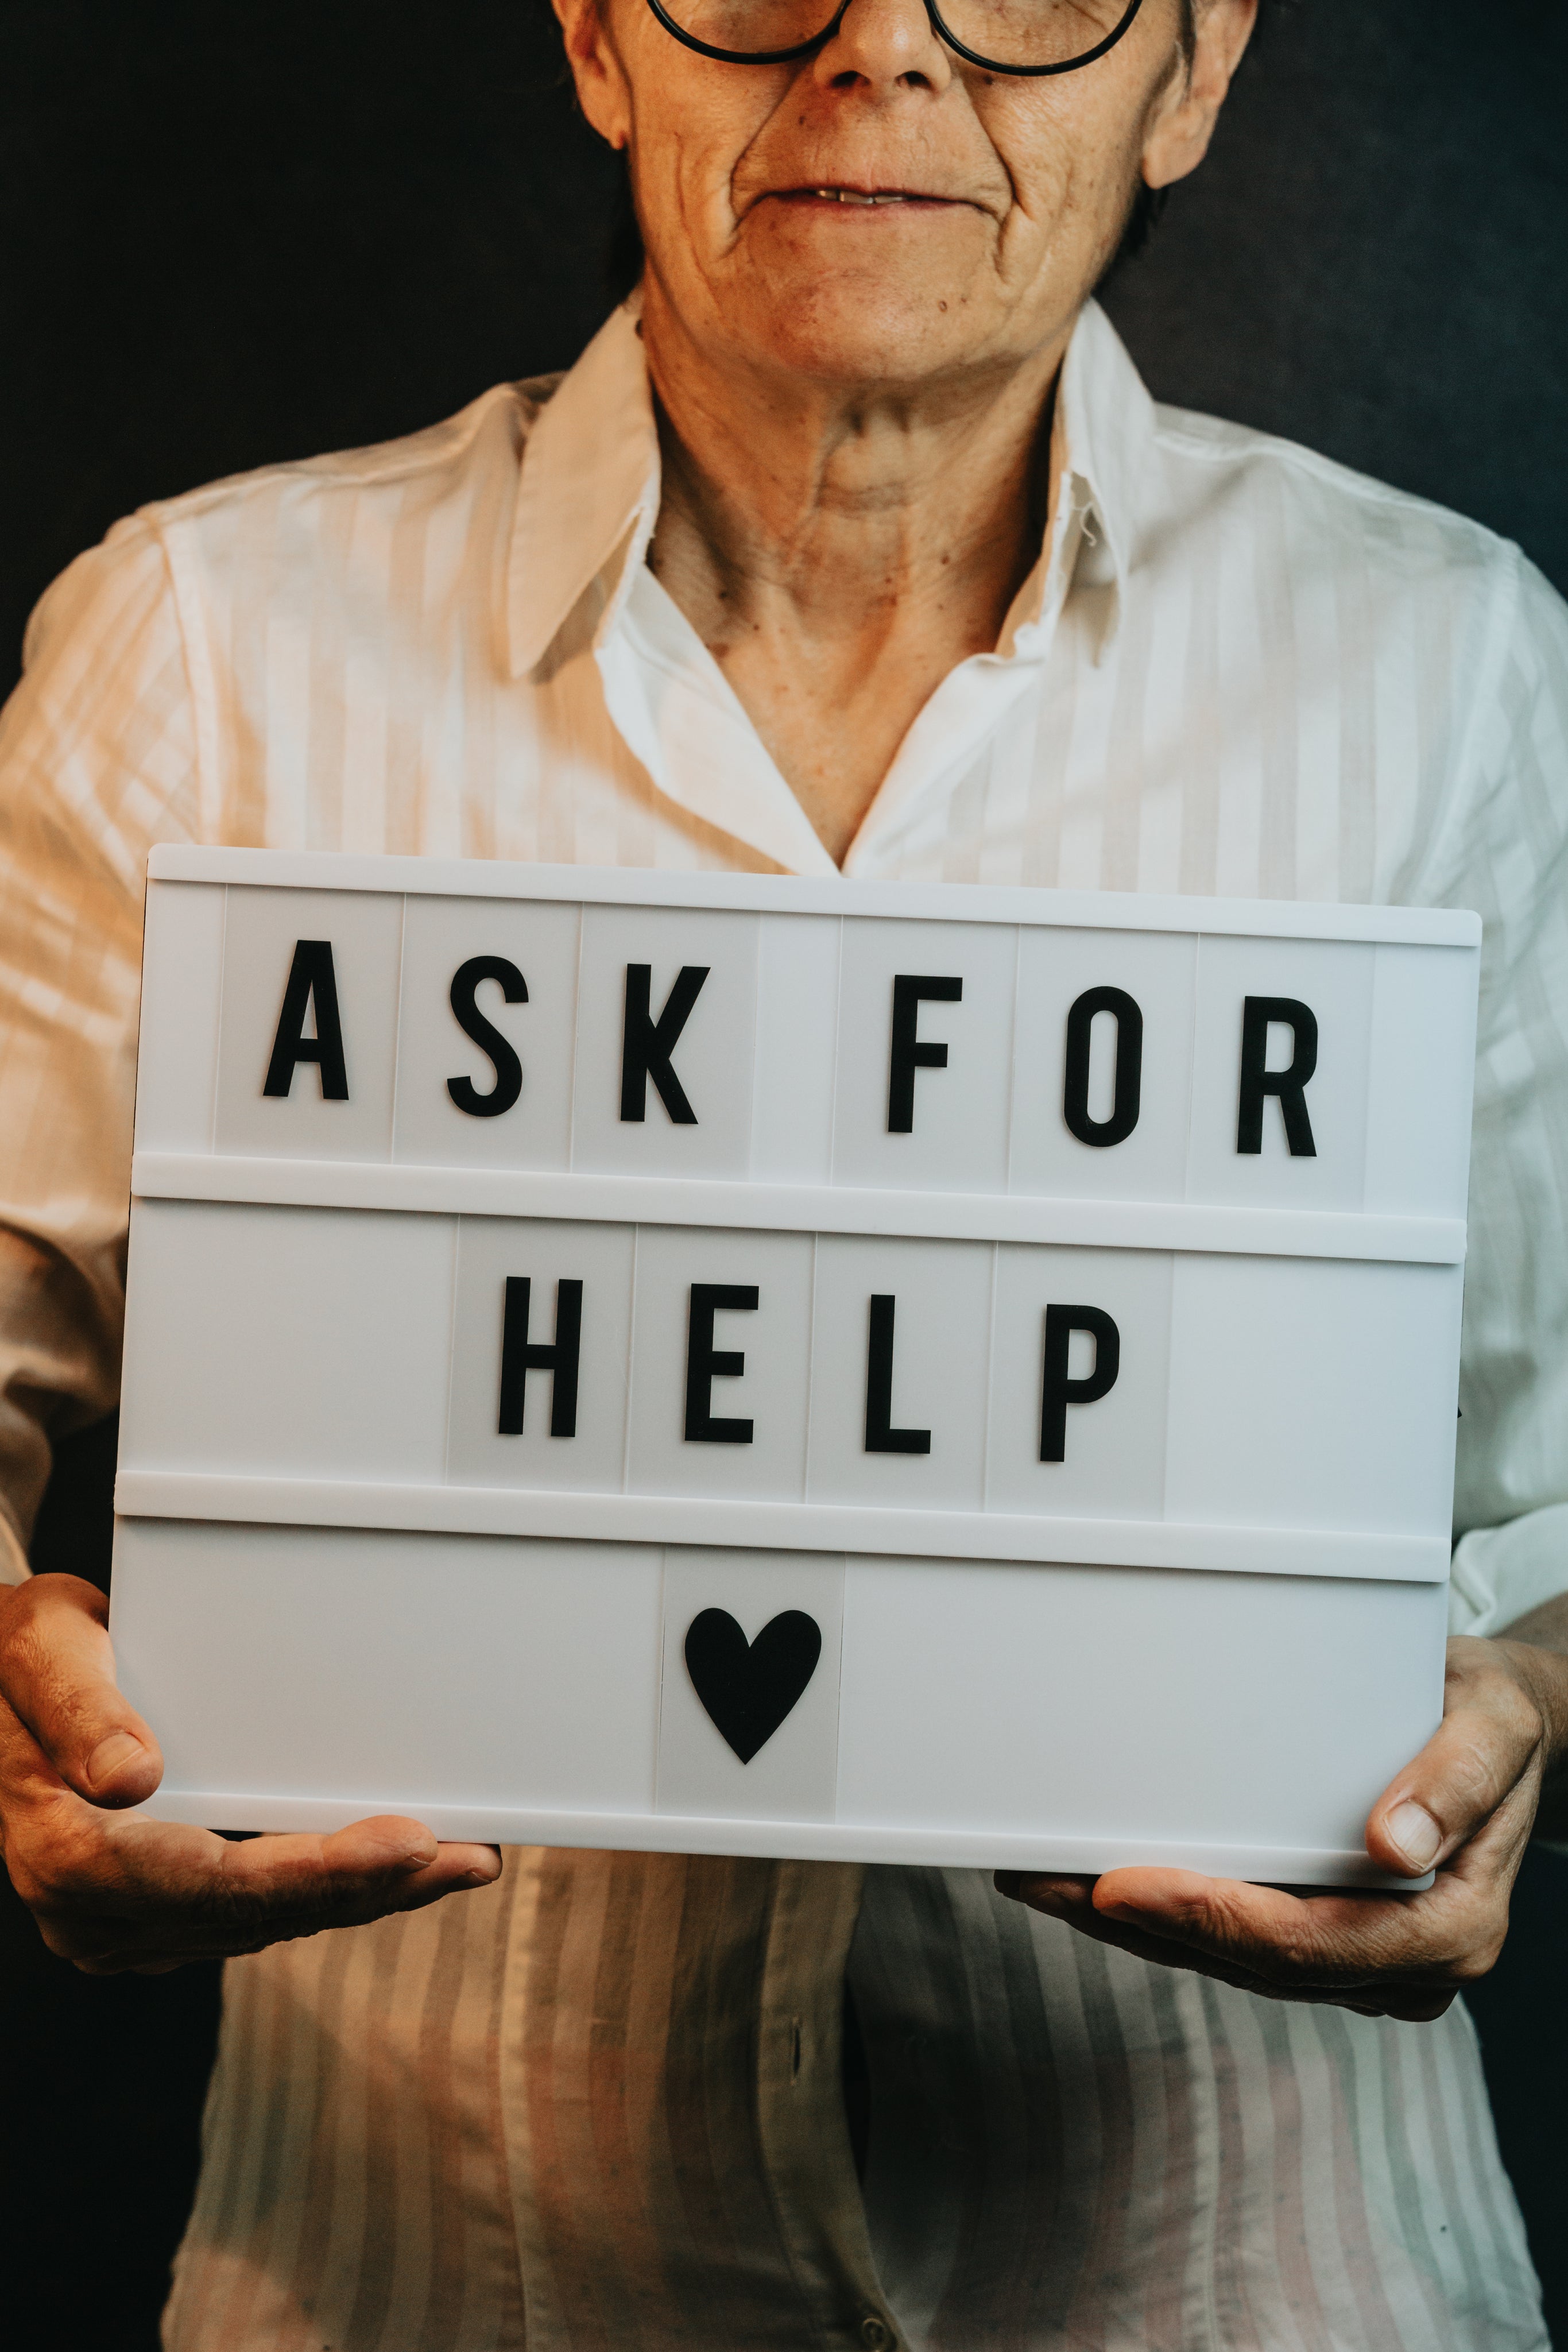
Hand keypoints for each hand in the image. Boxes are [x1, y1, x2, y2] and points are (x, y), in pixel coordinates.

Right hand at [0, 1573, 500, 1973]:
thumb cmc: (20, 1658)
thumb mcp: (38, 1652)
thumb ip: (80, 1711)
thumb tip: (131, 1778)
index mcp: (68, 1855)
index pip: (218, 1882)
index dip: (319, 1872)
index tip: (408, 1845)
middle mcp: (94, 1914)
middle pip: (257, 1914)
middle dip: (371, 1889)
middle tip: (470, 1860)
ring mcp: (124, 1925)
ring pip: (264, 1924)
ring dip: (363, 1897)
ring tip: (458, 1865)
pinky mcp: (156, 1915)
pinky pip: (253, 1915)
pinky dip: (326, 1893)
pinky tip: (388, 1873)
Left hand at [998, 1621, 1567, 2021]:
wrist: (1503, 1733)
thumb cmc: (1493, 1720)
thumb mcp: (1495, 1725)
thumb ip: (1455, 1781)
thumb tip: (1393, 1840)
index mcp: (1449, 1929)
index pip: (1310, 1943)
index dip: (1211, 1921)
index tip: (1123, 1886)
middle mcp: (1399, 1962)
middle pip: (1252, 1962)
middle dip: (1142, 1925)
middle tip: (1043, 1878)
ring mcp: (1357, 1958)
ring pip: (1229, 1960)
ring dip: (1133, 1926)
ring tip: (1042, 1879)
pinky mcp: (1321, 1935)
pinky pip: (1233, 1938)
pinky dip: (1161, 1913)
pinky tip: (1094, 1883)